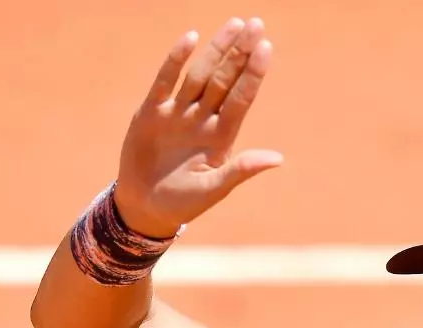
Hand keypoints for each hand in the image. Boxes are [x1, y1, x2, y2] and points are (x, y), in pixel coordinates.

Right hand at [112, 17, 281, 237]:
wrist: (144, 208)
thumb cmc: (183, 203)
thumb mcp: (213, 190)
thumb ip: (241, 170)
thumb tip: (278, 159)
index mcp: (221, 138)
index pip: (241, 99)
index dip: (253, 74)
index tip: (266, 47)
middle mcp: (203, 119)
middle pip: (225, 80)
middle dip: (239, 53)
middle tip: (256, 24)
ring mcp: (178, 113)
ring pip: (200, 75)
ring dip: (216, 50)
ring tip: (235, 25)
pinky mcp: (152, 112)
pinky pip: (166, 81)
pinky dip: (176, 60)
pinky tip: (191, 38)